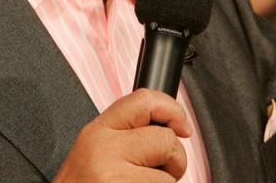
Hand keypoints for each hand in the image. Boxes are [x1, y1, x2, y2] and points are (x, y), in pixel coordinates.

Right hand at [53, 88, 191, 182]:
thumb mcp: (93, 153)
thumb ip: (125, 135)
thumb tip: (171, 126)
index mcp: (96, 133)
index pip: (143, 100)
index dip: (172, 110)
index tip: (182, 125)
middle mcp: (104, 150)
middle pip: (166, 140)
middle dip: (172, 160)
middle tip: (153, 174)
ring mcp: (116, 177)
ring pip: (169, 176)